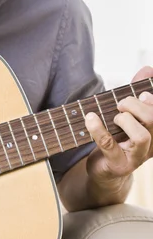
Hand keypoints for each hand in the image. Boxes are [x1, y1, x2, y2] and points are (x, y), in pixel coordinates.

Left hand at [85, 66, 152, 188]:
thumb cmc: (117, 137)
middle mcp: (152, 144)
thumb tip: (149, 68)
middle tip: (120, 104)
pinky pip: (110, 145)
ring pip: (142, 136)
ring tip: (114, 117)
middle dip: (136, 106)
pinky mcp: (119, 164)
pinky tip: (90, 118)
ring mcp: (137, 157)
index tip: (142, 93)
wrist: (104, 170)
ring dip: (125, 120)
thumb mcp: (126, 114)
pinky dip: (98, 129)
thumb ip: (136, 92)